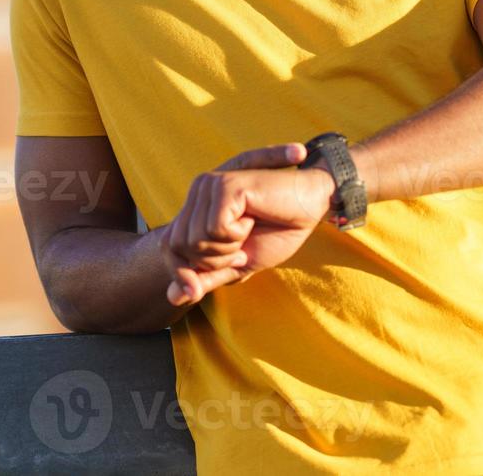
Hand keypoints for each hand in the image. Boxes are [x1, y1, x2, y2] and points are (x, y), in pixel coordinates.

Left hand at [160, 143, 334, 304]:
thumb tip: (171, 298)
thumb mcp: (238, 263)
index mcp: (198, 204)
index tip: (197, 291)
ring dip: (228, 247)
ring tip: (248, 228)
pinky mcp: (225, 186)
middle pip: (181, 246)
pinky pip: (215, 229)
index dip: (183, 273)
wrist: (312, 204)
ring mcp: (210, 186)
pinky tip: (253, 217)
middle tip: (242, 244)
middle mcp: (199, 190)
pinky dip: (236, 235)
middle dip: (214, 259)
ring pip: (196, 239)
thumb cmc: (279, 229)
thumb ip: (206, 276)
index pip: (170, 246)